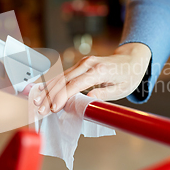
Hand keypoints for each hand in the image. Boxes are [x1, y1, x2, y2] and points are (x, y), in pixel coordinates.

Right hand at [33, 43, 150, 114]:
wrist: (132, 59)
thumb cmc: (129, 76)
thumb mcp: (122, 89)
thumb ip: (103, 94)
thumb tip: (86, 100)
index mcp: (99, 70)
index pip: (76, 84)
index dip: (63, 96)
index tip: (53, 108)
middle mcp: (88, 64)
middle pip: (64, 80)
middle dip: (50, 95)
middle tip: (40, 109)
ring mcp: (83, 63)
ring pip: (61, 76)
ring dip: (47, 90)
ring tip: (36, 102)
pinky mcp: (80, 64)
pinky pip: (63, 75)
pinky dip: (52, 84)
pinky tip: (43, 92)